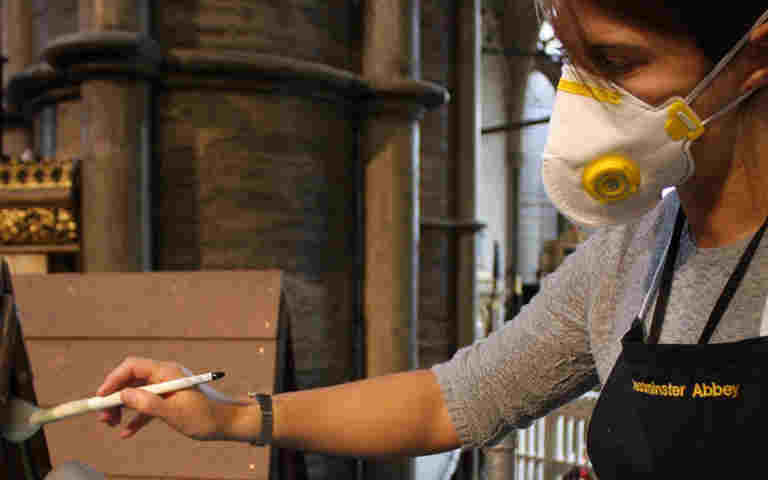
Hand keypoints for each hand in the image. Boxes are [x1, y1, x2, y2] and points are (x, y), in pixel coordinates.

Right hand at [96, 357, 245, 440]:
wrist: (228, 422)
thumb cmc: (205, 416)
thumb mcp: (173, 412)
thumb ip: (147, 404)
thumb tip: (123, 394)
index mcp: (167, 371)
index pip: (133, 366)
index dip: (113, 379)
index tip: (100, 397)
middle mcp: (165, 376)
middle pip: (131, 380)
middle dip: (114, 397)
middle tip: (103, 417)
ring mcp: (167, 388)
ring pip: (137, 394)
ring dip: (122, 408)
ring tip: (111, 424)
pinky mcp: (169, 400)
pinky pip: (147, 406)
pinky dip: (136, 417)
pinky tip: (126, 432)